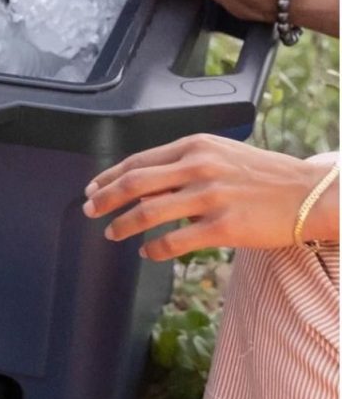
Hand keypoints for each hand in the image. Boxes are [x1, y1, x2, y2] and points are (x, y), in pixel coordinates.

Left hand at [82, 134, 338, 260]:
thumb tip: (144, 184)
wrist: (310, 194)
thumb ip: (183, 165)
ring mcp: (210, 196)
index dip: (109, 177)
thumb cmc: (264, 176)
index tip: (92, 189)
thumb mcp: (221, 155)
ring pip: (148, 212)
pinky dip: (154, 248)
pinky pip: (174, 241)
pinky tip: (147, 252)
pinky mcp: (223, 226)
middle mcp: (199, 167)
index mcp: (195, 146)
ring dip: (122, 225)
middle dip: (105, 199)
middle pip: (135, 184)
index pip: (139, 161)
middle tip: (89, 210)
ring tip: (111, 233)